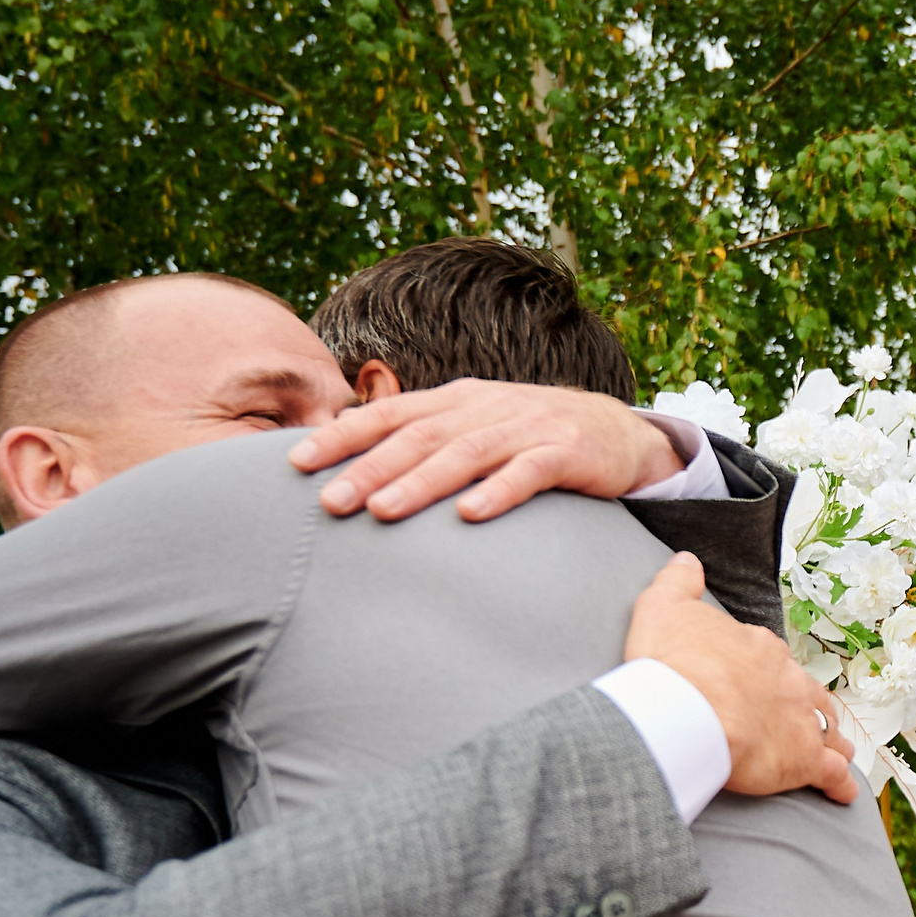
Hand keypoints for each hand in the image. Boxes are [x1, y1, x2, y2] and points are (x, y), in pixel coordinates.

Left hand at [291, 380, 683, 522]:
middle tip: (329, 501)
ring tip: (383, 510)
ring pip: (465, 454)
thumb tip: (356, 468)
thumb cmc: (532, 438)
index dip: (343, 435)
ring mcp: (527, 428)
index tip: (297, 461)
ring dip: (421, 483)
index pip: (390, 414)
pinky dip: (498, 492)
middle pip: (419, 437)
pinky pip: (528, 474)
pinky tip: (471, 515)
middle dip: (370, 467)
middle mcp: (485, 408)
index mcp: (457, 401)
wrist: (618, 433)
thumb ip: (428, 441)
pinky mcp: (566, 453)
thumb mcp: (477, 428)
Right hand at [625, 554, 858, 802]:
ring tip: (835, 753)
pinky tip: (843, 794)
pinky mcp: (804, 760)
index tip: (756, 683)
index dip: (764, 673)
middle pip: (806, 693)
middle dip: (809, 707)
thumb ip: (678, 583)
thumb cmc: (672, 661)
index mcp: (759, 648)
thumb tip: (686, 560)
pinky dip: (840, 785)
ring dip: (832, 741)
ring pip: (827, 729)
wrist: (687, 706)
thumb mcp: (664, 607)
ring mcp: (801, 719)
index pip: (769, 658)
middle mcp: (788, 680)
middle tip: (806, 720)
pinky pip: (832, 774)